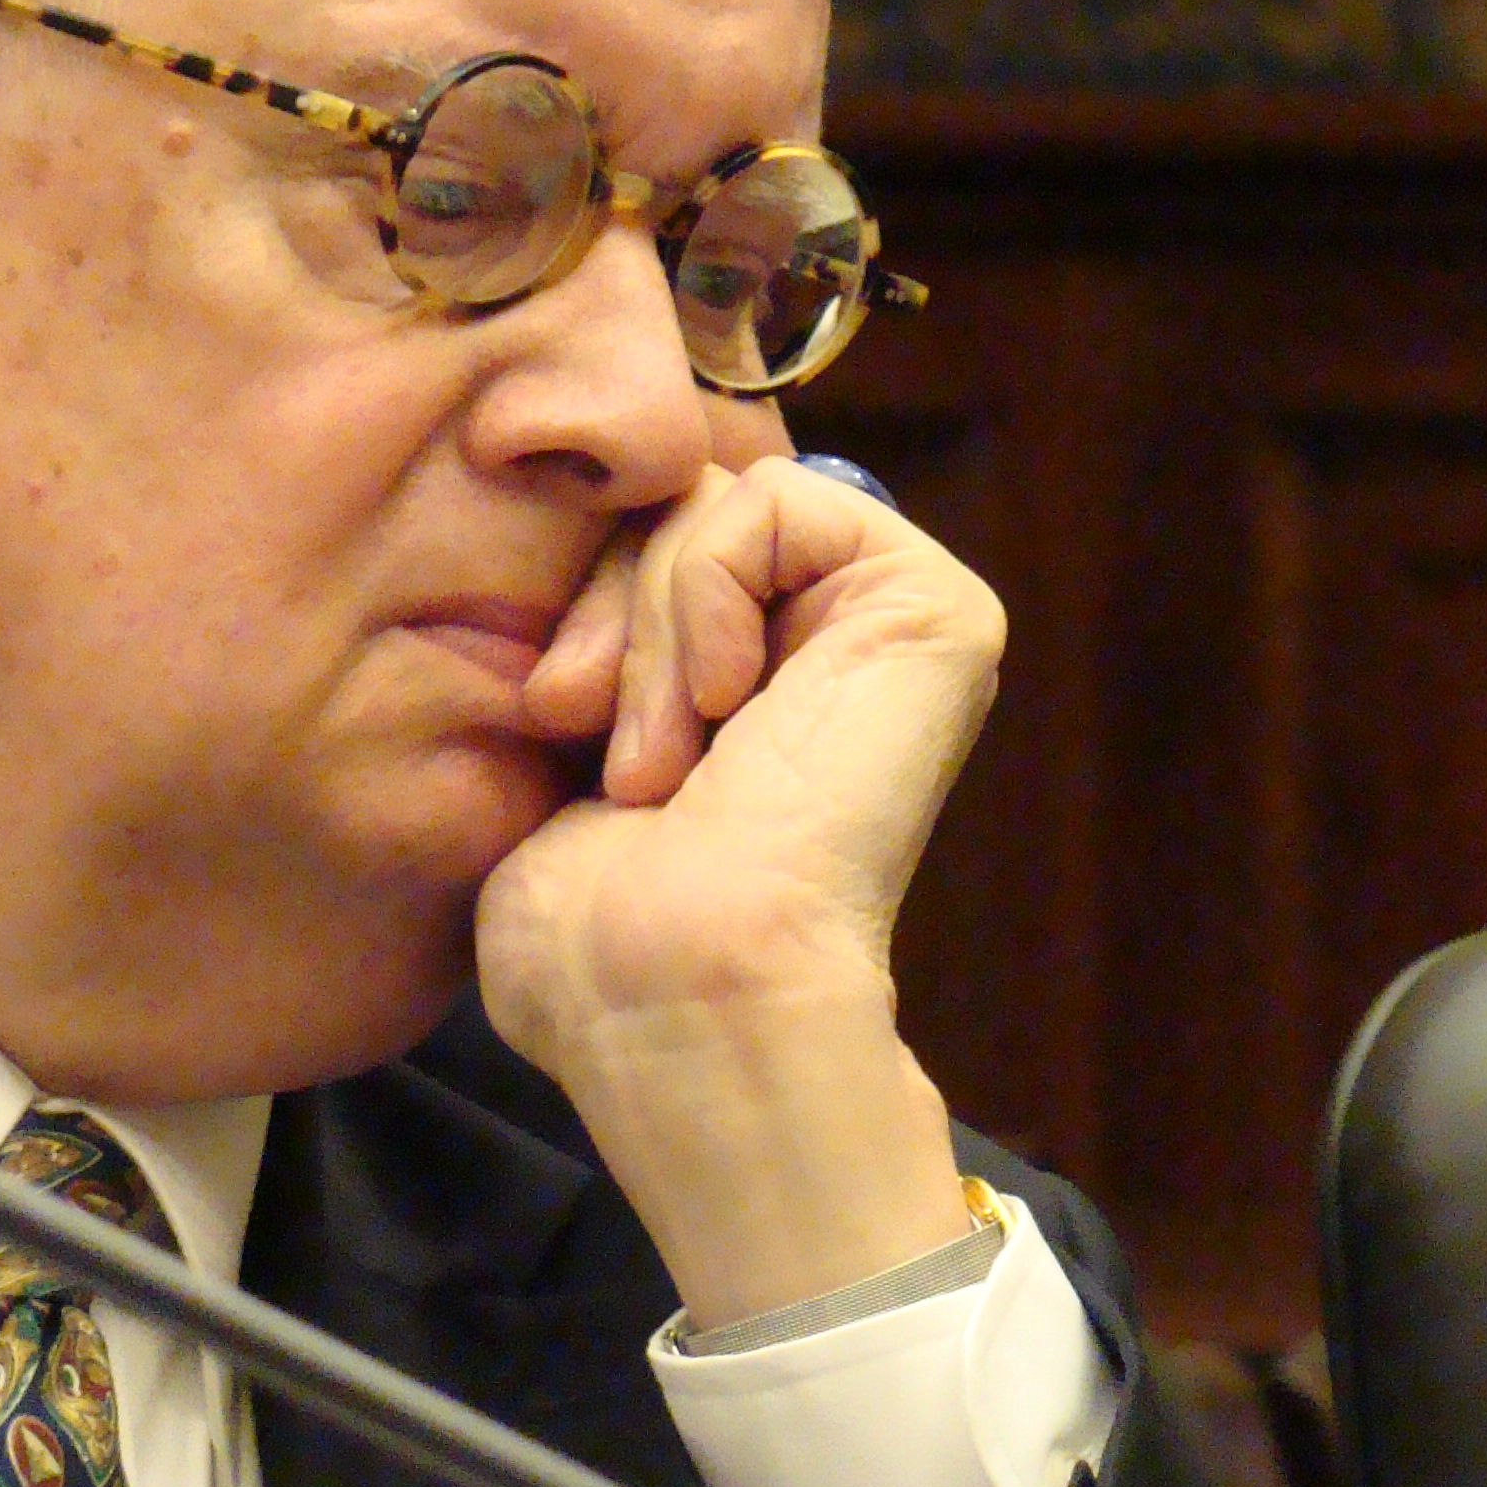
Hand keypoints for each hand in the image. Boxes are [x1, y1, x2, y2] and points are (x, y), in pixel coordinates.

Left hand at [477, 456, 1005, 1328]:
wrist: (672, 990)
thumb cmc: (594, 934)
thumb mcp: (555, 758)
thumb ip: (586, 646)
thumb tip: (551, 545)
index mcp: (756, 681)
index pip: (644, 531)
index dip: (582, 601)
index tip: (550, 712)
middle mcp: (832, 644)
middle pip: (674, 502)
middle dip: (604, 607)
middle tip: (581, 727)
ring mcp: (889, 623)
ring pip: (713, 496)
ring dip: (647, 628)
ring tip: (653, 762)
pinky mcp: (936, 605)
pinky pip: (775, 499)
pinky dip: (706, 591)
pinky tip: (721, 707)